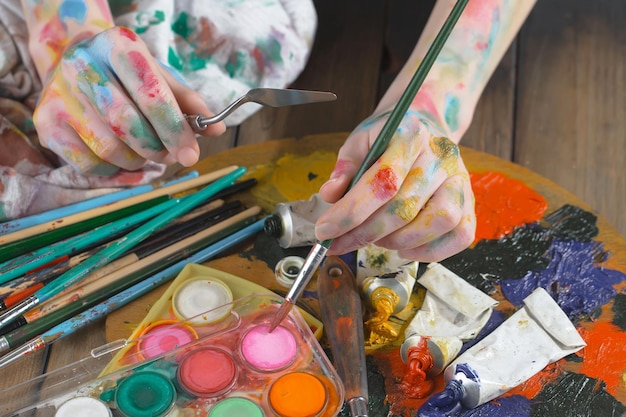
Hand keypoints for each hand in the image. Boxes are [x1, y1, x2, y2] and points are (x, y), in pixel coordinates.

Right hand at [33, 27, 224, 175]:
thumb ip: (188, 102)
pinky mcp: (47, 124)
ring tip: (145, 151)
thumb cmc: (127, 74)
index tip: (192, 153)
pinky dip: (115, 170)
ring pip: (110, 148)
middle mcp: (82, 66)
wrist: (72, 61)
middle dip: (158, 148)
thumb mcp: (159, 76)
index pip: (151, 94)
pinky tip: (123, 158)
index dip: (175, 129)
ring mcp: (60, 96)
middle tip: (171, 155)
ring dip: (138, 160)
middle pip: (128, 124)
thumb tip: (216, 129)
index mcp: (117, 46)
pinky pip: (89, 164)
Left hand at [316, 110, 475, 261]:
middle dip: (365, 233)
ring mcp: (460, 179)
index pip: (382, 180)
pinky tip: (403, 247)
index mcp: (410, 134)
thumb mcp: (361, 141)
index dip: (351, 212)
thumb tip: (330, 195)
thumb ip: (345, 167)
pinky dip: (430, 251)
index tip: (324, 230)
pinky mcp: (471, 201)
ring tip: (376, 239)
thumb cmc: (388, 138)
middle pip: (405, 207)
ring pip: (438, 222)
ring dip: (399, 241)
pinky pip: (461, 235)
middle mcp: (441, 155)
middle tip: (340, 243)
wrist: (425, 126)